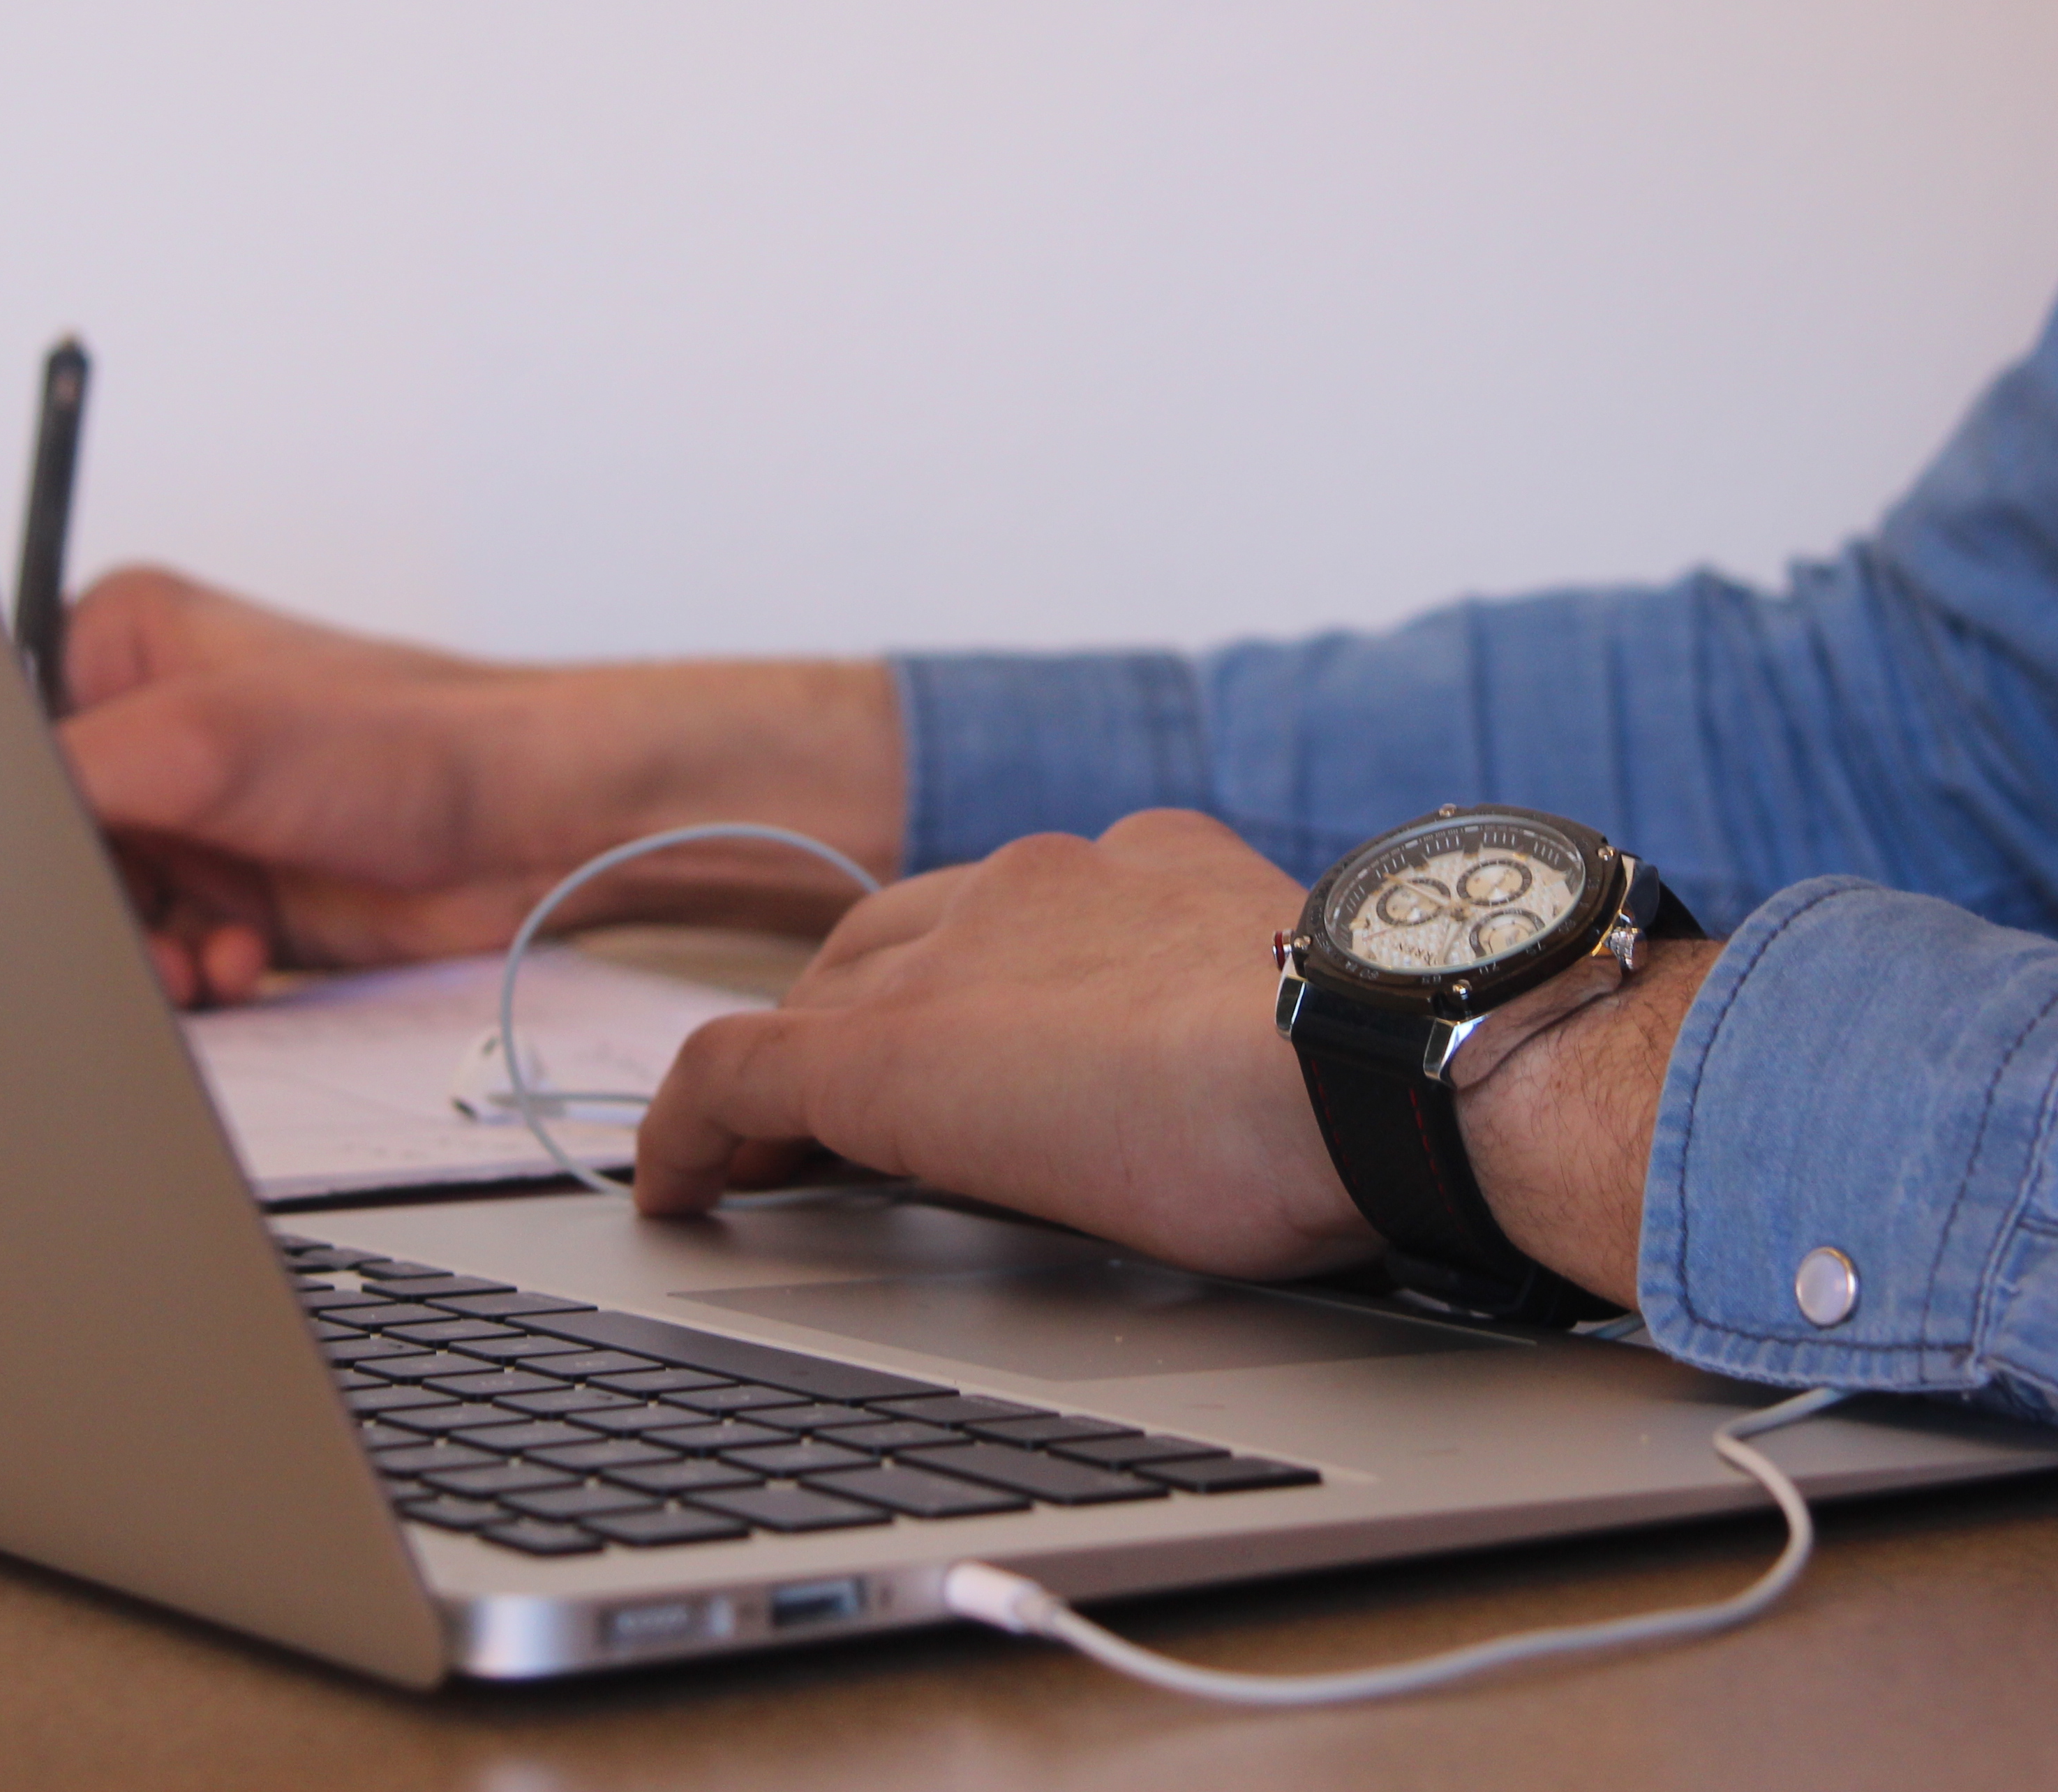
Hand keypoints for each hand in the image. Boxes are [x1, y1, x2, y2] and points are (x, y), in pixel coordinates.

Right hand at [53, 567, 902, 1003]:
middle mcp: (153, 732)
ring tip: (207, 951)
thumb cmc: (415, 741)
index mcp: (122, 645)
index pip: (10, 747)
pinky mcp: (230, 895)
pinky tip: (238, 964)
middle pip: (52, 843)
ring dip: (141, 952)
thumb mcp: (209, 739)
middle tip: (135, 934)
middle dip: (91, 904)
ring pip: (99, 914)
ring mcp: (194, 820)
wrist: (533, 828)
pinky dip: (186, 977)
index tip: (46, 876)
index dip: (22, 824)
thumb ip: (68, 777)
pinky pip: (156, 956)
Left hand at [635, 798, 1720, 1300]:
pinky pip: (735, 1073)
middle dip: (856, 1020)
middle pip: (892, 945)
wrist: (1365, 1055)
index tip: (969, 1053)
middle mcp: (1039, 881)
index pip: (1011, 919)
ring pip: (820, 1000)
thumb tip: (1294, 1100)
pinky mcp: (882, 1050)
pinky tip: (677, 1188)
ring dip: (790, 1078)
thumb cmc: (1380, 1069)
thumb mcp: (1313, 1021)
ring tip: (758, 1162)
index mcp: (1149, 870)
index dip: (964, 987)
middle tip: (833, 1118)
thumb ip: (1269, 1021)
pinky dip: (692, 1127)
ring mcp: (953, 955)